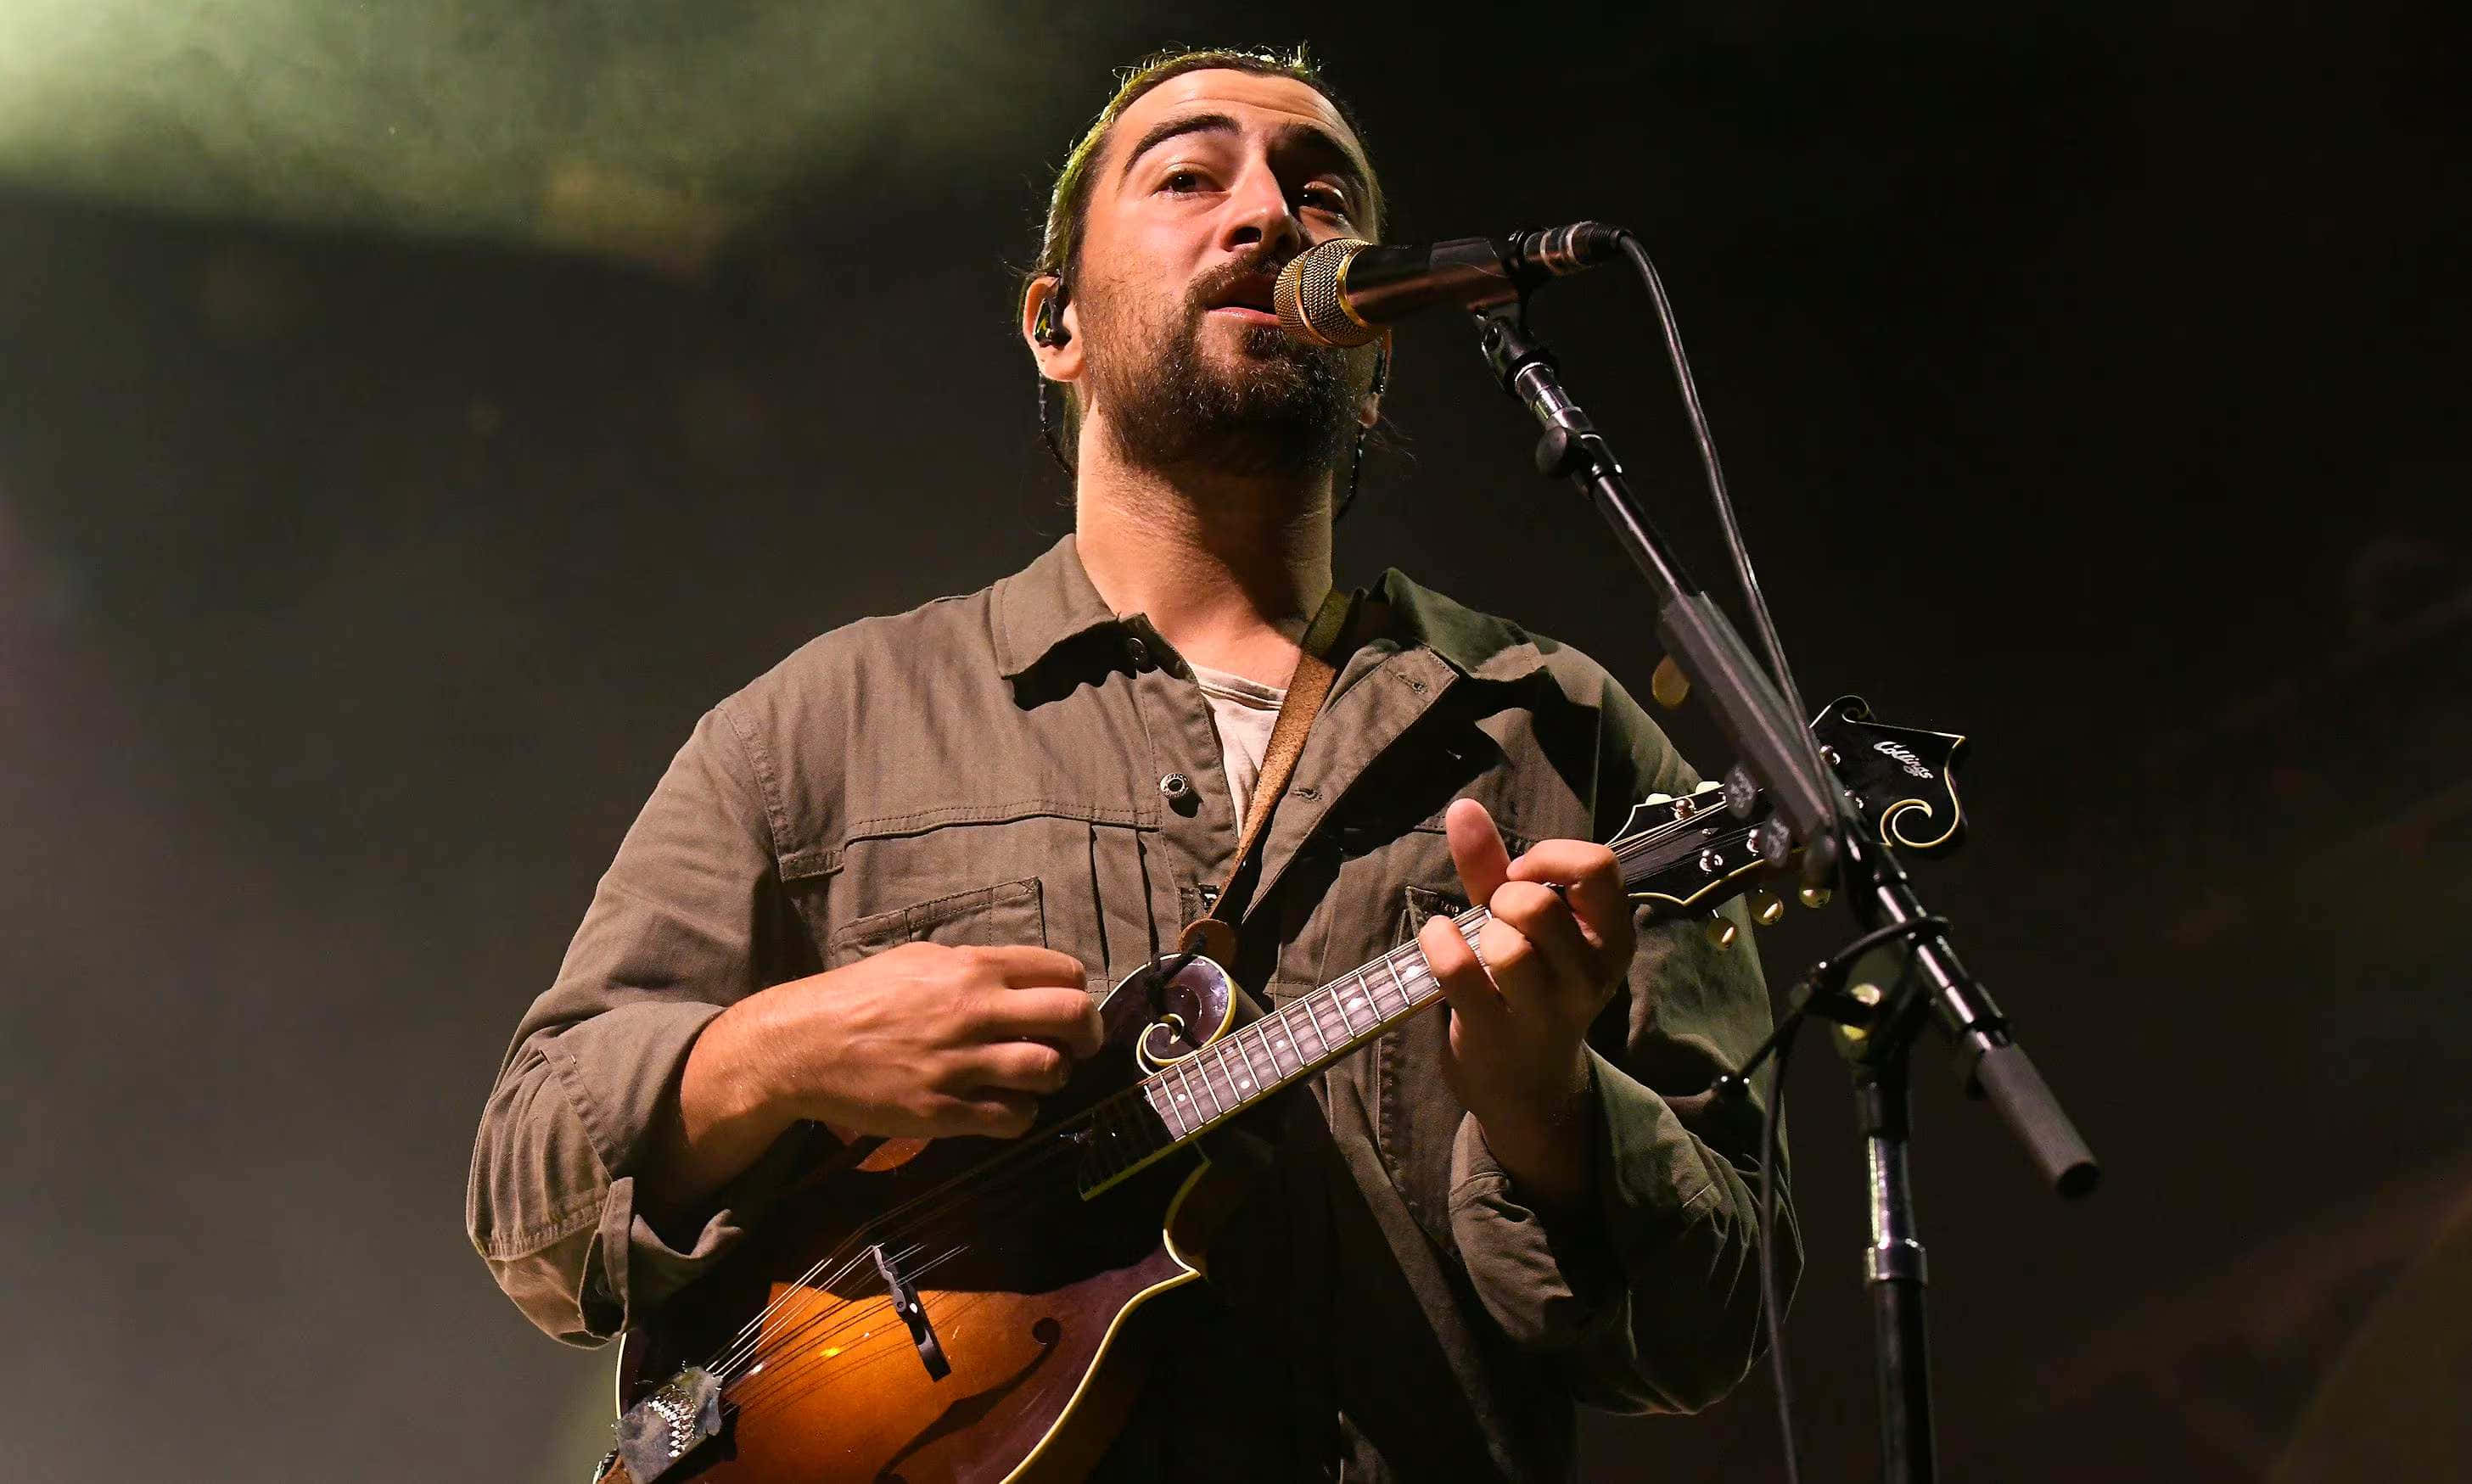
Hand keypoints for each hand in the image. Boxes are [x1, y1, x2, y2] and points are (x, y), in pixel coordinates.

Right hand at [695, 942, 1101, 1143]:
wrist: (802, 1045)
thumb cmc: (858, 996)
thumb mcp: (918, 958)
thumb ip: (973, 965)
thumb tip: (1019, 978)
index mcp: (972, 968)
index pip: (1063, 972)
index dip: (1077, 992)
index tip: (1070, 1008)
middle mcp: (974, 1011)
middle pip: (1073, 1017)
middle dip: (1088, 1035)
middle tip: (1078, 1047)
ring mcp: (960, 1064)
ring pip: (1050, 1071)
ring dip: (1053, 1077)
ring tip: (1033, 1078)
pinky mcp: (943, 1111)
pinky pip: (1013, 1118)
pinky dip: (1021, 1114)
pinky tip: (1005, 1106)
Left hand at [1417, 799, 1635, 1206]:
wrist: (1526, 1086)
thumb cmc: (1526, 988)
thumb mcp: (1521, 925)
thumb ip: (1494, 865)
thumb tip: (1463, 806)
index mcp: (1610, 939)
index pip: (1599, 867)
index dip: (1550, 856)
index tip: (1523, 875)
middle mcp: (1589, 976)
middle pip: (1541, 905)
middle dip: (1505, 897)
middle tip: (1497, 916)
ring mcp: (1545, 1010)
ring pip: (1506, 943)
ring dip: (1478, 930)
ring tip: (1478, 944)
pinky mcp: (1495, 1032)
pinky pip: (1459, 969)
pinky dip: (1438, 943)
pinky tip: (1438, 941)